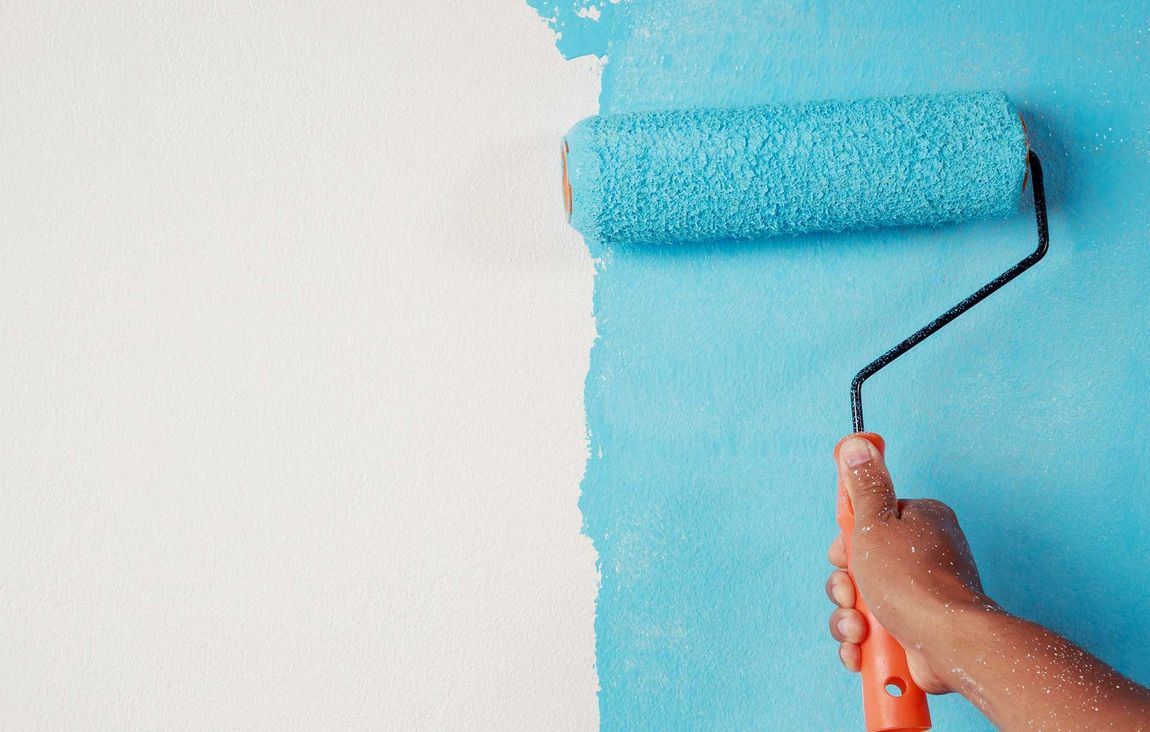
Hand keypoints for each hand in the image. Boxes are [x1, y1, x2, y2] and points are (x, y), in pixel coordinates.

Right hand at [825, 435, 991, 693]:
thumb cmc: (914, 581)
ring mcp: (922, 596)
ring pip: (864, 603)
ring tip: (859, 630)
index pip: (869, 521)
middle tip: (850, 595)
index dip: (847, 541)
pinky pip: (876, 635)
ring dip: (849, 620)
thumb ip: (865, 486)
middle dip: (845, 587)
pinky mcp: (917, 630)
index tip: (843, 554)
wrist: (948, 643)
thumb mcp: (876, 523)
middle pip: (861, 565)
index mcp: (921, 521)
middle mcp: (924, 556)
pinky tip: (861, 652)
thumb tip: (859, 445)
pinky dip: (863, 646)